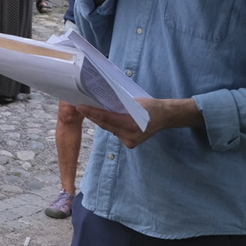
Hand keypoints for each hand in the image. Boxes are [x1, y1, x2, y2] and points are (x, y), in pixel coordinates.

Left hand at [76, 97, 193, 148]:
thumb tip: (101, 101)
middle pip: (105, 125)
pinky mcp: (130, 144)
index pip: (106, 118)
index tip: (81, 107)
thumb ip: (119, 104)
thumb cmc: (150, 106)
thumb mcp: (134, 101)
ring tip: (90, 111)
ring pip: (109, 129)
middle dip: (93, 116)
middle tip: (81, 107)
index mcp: (132, 123)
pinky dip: (111, 126)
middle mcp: (130, 135)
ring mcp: (130, 141)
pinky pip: (115, 133)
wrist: (164, 117)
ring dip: (101, 121)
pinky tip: (106, 120)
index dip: (92, 113)